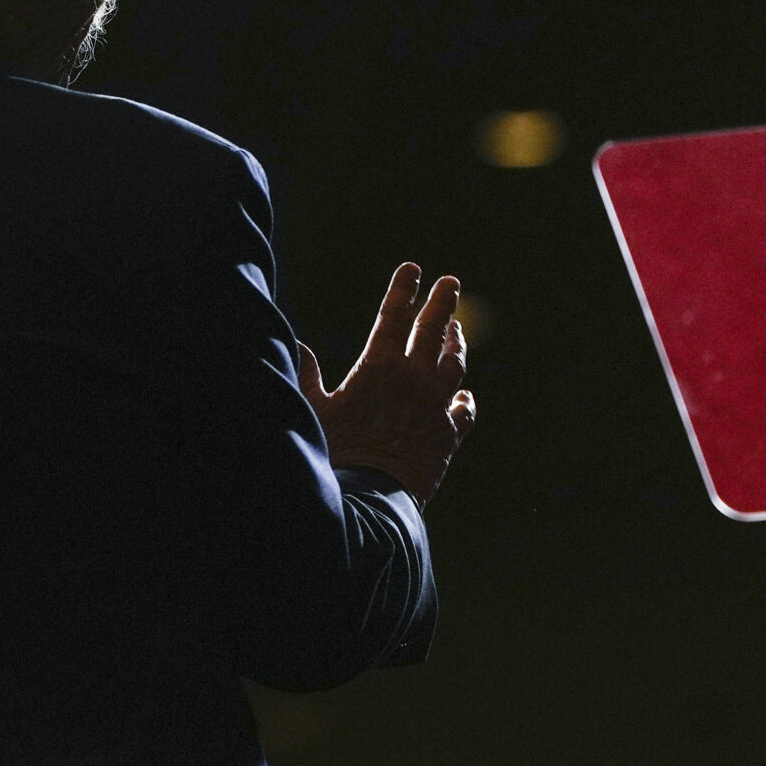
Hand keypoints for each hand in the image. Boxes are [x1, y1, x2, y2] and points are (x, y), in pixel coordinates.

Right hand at [294, 261, 475, 506]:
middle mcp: (413, 379)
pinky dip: (465, 398)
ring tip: (456, 330)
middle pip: (434, 329)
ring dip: (456, 343)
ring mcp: (436, 405)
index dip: (404, 288)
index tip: (413, 268)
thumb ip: (308, 376)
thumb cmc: (336, 452)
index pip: (395, 315)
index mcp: (379, 366)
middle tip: (450, 282)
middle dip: (442, 301)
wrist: (370, 497)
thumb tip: (299, 346)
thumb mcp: (314, 410)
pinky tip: (463, 394)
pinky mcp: (449, 433)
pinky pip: (465, 409)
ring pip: (454, 364)